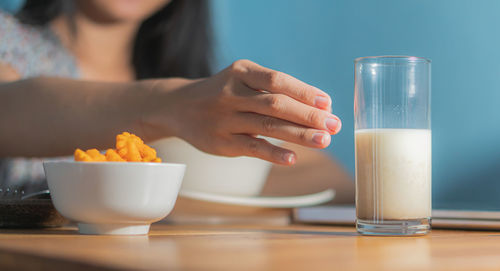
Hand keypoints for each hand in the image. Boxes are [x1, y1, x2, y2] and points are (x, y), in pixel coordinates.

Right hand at [144, 60, 341, 164]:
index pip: (278, 80)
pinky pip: (251, 147)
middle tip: (334, 125)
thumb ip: (274, 91)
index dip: (304, 92)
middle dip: (308, 115)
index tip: (328, 104)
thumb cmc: (223, 93)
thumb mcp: (242, 80)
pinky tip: (293, 158)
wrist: (180, 106)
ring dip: (299, 134)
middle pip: (276, 104)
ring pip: (267, 126)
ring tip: (324, 141)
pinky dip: (273, 153)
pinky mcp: (221, 142)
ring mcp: (225, 118)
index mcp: (241, 72)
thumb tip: (320, 107)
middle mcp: (232, 93)